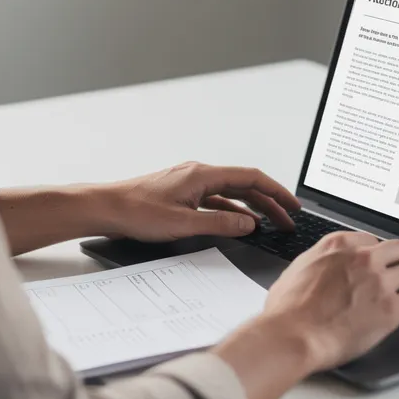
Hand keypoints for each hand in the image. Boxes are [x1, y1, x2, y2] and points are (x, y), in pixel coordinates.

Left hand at [101, 161, 300, 241]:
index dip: (276, 192)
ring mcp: (190, 183)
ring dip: (252, 208)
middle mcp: (199, 174)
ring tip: (270, 224)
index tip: (292, 206)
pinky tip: (238, 224)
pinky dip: (231, 211)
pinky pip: (215, 200)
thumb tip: (249, 224)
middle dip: (269, 202)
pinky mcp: (181, 194)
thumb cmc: (136, 212)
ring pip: (231, 193)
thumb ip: (220, 225)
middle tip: (288, 220)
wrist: (105, 208)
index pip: (251, 178)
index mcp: (203, 175)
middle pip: (245, 185)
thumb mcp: (184, 224)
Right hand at [260, 231, 398, 370]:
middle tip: (393, 280)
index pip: (371, 240)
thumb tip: (319, 268)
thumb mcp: (296, 270)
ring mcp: (379, 282)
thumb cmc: (286, 312)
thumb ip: (316, 262)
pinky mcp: (391, 308)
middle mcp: (362, 258)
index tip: (375, 268)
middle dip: (397, 265)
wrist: (292, 336)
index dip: (374, 257)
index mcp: (338, 246)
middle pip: (398, 250)